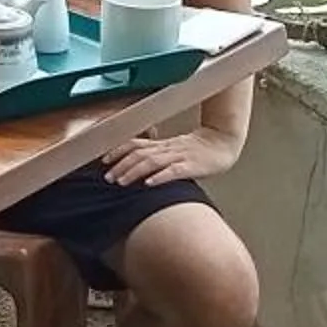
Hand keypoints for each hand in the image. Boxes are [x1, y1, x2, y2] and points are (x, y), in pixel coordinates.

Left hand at [102, 126, 240, 187]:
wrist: (223, 143)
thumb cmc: (197, 150)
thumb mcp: (174, 150)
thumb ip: (156, 155)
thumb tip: (134, 166)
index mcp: (162, 145)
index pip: (135, 144)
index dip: (118, 151)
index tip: (103, 161)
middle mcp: (167, 149)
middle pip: (140, 154)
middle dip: (121, 165)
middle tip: (107, 178)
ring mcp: (179, 156)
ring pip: (153, 162)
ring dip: (134, 171)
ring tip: (121, 182)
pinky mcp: (192, 166)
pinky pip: (174, 171)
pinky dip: (160, 177)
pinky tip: (149, 184)